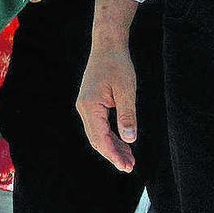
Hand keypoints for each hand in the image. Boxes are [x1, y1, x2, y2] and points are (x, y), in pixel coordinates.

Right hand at [77, 44, 137, 171]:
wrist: (107, 45)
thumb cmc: (117, 65)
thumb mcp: (127, 91)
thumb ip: (127, 116)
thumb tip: (129, 140)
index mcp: (90, 106)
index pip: (101, 138)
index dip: (114, 154)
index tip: (127, 166)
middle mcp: (83, 107)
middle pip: (96, 139)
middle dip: (113, 154)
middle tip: (129, 167)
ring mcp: (85, 105)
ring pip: (97, 133)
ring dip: (112, 146)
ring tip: (129, 158)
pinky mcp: (91, 103)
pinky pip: (98, 125)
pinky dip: (110, 135)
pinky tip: (123, 142)